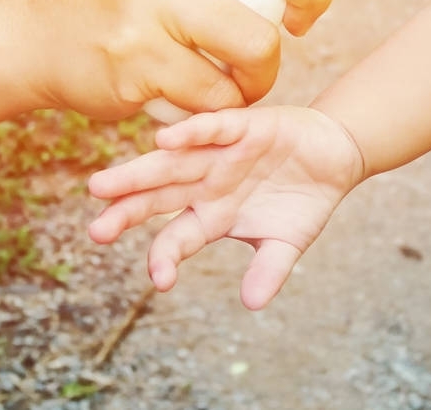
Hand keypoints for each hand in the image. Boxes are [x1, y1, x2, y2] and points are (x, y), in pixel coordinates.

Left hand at [87, 106, 364, 308]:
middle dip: (126, 213)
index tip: (160, 280)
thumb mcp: (288, 242)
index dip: (165, 257)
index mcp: (211, 215)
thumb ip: (270, 269)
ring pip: (172, 164)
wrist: (335, 152)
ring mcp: (220, 155)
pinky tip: (164, 140)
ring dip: (139, 174)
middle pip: (158, 199)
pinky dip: (190, 133)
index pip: (177, 238)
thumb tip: (253, 303)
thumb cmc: (304, 198)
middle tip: (95, 232)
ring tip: (103, 187)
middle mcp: (206, 184)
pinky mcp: (243, 127)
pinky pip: (211, 129)